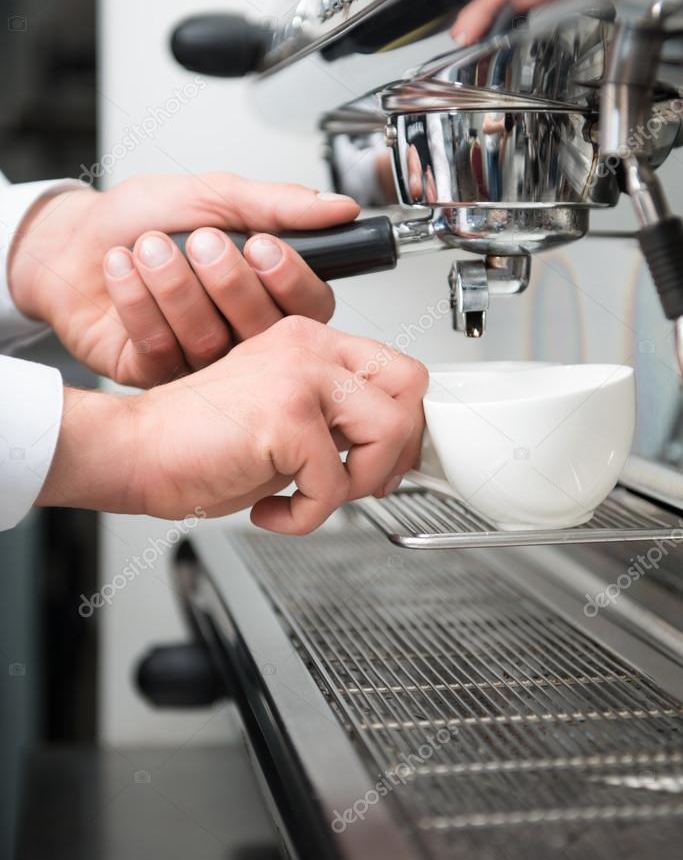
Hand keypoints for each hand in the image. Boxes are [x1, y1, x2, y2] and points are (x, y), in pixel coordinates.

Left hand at [8, 173, 358, 385]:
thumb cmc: (141, 217)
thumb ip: (278, 204)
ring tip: (148, 247)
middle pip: (263, 329)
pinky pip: (160, 350)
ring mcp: (200, 360)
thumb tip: (340, 208)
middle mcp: (239, 331)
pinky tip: (121, 270)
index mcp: (267, 290)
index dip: (291, 280)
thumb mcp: (214, 195)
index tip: (262, 246)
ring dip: (174, 285)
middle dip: (227, 281)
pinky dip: (136, 302)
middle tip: (199, 241)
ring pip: (209, 340)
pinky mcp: (155, 375)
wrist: (69, 239)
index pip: (311, 306)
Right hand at [37, 317, 427, 533]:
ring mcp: (299, 375)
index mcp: (309, 341)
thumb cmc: (196, 443)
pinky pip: (335, 483)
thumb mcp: (283, 419)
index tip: (382, 461)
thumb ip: (334, 422)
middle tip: (365, 481)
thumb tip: (389, 452)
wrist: (134, 452)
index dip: (403, 422)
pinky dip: (308, 517)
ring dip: (359, 482)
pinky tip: (272, 512)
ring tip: (313, 496)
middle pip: (410, 384)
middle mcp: (309, 347)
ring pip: (390, 429)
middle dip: (399, 446)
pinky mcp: (286, 416)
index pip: (396, 368)